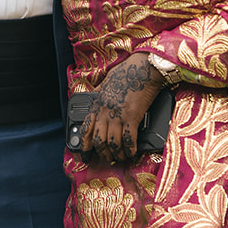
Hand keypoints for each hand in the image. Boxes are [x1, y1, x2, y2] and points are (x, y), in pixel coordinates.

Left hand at [80, 52, 165, 166]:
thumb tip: (95, 95)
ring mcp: (118, 115)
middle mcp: (105, 111)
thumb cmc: (126, 72)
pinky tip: (132, 153)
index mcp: (97, 104)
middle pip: (98, 141)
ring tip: (120, 158)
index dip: (84, 145)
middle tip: (107, 160)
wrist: (143, 68)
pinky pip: (128, 139)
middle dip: (102, 154)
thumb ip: (99, 91)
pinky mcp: (132, 117)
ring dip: (116, 154)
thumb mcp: (106, 81)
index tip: (84, 155)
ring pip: (112, 143)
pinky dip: (130, 149)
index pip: (86, 129)